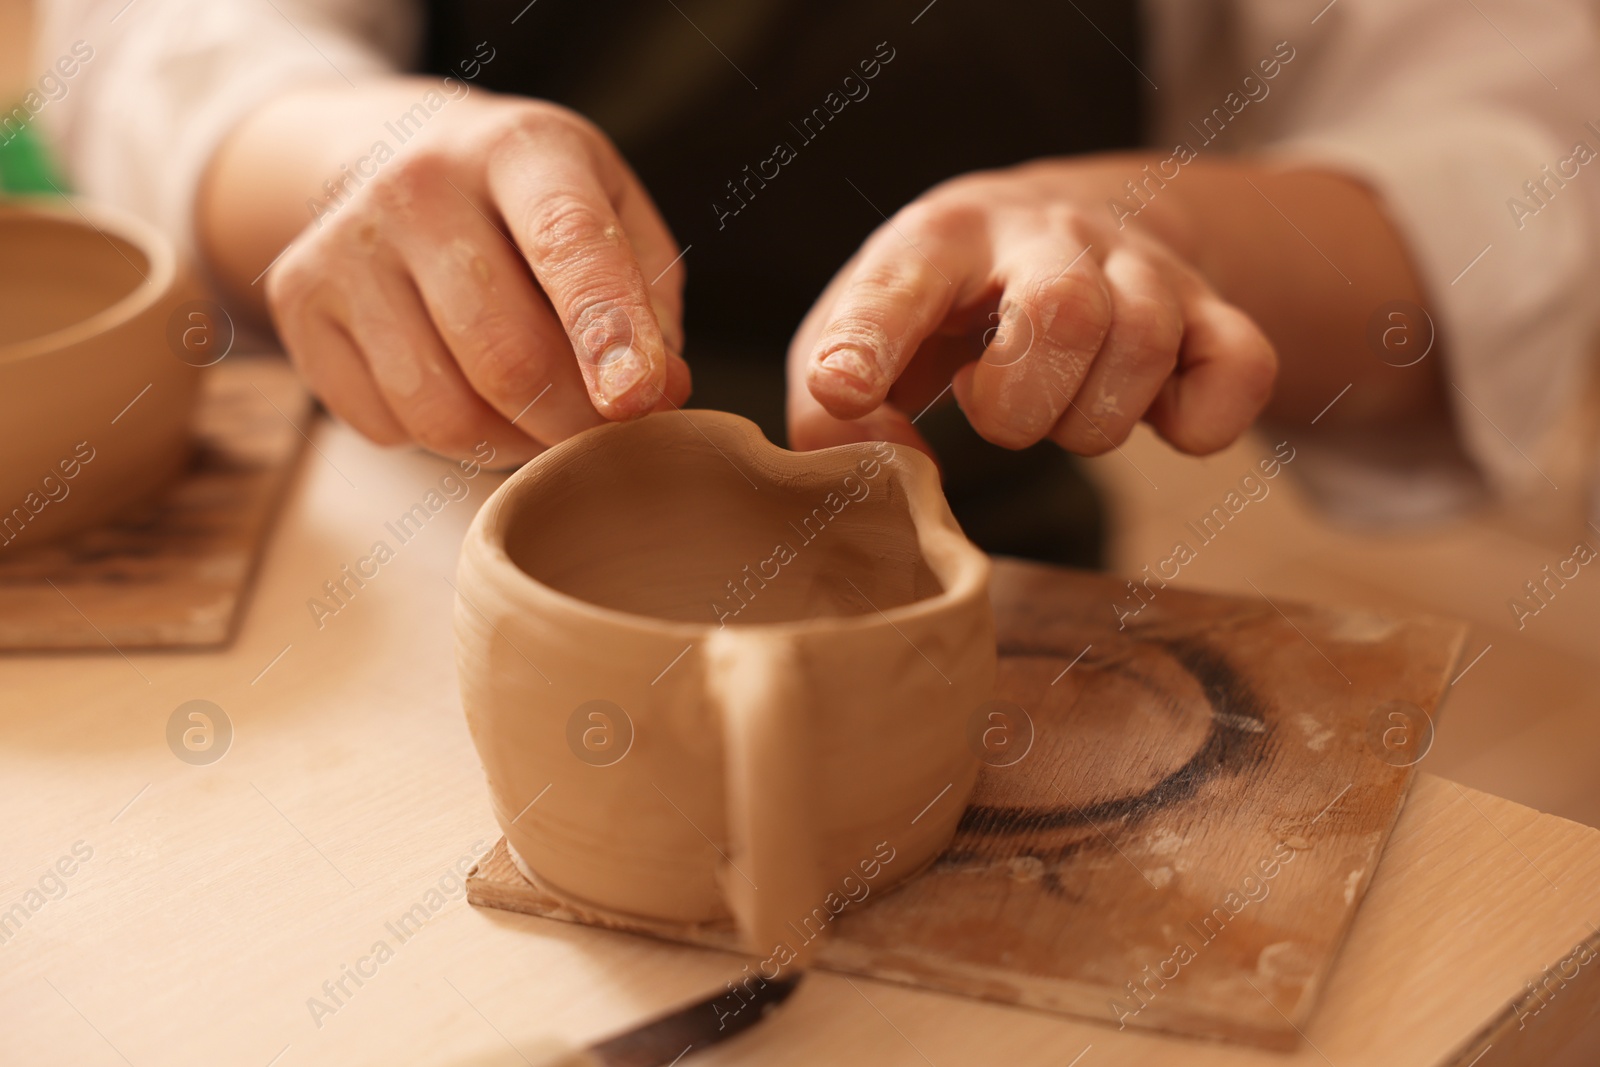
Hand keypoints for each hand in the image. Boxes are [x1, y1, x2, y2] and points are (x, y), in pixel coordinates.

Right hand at [264, 92, 690, 464]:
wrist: (394, 155)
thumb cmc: (532, 206)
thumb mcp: (611, 213)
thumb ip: (649, 301)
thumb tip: (658, 394)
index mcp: (517, 150)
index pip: (567, 243)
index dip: (607, 331)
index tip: (637, 402)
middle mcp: (417, 184)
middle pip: (504, 355)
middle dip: (572, 423)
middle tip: (601, 432)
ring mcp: (344, 242)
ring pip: (442, 411)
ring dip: (509, 445)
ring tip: (535, 416)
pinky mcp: (298, 301)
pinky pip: (387, 426)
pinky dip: (441, 438)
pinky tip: (460, 388)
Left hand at [787, 160, 1275, 457]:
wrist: (1063, 221)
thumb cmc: (942, 300)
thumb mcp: (859, 333)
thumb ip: (827, 414)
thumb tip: (892, 474)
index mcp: (942, 237)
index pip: (903, 281)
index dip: (871, 339)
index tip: (844, 391)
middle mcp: (1049, 236)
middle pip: (1062, 314)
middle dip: (1019, 403)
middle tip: (992, 407)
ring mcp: (1142, 269)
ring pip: (1145, 349)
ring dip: (1092, 422)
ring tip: (1058, 406)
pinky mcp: (1212, 312)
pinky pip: (1240, 373)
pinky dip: (1200, 422)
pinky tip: (1155, 414)